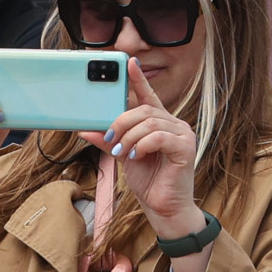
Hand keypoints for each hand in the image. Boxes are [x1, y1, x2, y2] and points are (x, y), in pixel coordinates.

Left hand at [79, 58, 200, 238]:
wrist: (163, 208)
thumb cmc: (149, 181)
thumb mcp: (123, 156)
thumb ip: (108, 141)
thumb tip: (85, 130)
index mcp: (159, 123)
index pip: (148, 96)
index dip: (138, 79)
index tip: (130, 63)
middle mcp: (173, 125)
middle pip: (144, 109)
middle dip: (122, 121)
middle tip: (110, 138)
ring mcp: (183, 134)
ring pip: (149, 121)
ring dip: (129, 136)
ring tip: (122, 152)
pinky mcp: (186, 147)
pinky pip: (159, 136)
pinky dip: (142, 144)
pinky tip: (136, 155)